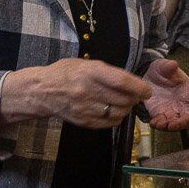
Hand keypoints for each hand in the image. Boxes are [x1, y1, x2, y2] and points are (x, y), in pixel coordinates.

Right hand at [0, 58, 152, 127]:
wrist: (41, 91)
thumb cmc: (66, 73)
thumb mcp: (86, 64)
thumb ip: (108, 72)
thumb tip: (132, 82)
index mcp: (89, 72)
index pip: (121, 82)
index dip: (139, 87)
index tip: (146, 90)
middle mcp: (87, 91)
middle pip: (123, 100)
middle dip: (135, 98)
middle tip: (136, 95)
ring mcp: (85, 108)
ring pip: (119, 113)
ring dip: (127, 108)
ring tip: (123, 102)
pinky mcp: (84, 121)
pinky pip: (110, 123)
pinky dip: (117, 117)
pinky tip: (113, 110)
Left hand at [142, 58, 188, 130]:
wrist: (147, 76)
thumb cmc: (161, 70)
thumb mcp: (164, 66)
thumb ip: (169, 66)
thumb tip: (173, 64)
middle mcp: (184, 104)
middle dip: (182, 124)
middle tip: (172, 124)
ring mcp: (173, 111)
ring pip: (176, 124)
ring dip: (170, 127)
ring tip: (161, 124)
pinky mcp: (161, 114)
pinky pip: (163, 124)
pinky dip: (159, 125)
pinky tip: (153, 122)